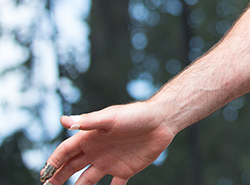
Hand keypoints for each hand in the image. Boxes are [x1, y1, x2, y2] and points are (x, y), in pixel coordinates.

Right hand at [40, 102, 175, 184]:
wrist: (162, 120)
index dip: (53, 162)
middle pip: (72, 167)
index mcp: (91, 138)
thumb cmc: (136, 115)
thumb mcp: (111, 117)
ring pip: (87, 179)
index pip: (65, 152)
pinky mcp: (125, 170)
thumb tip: (63, 121)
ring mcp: (110, 161)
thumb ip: (88, 122)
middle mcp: (97, 151)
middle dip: (58, 177)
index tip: (43, 175)